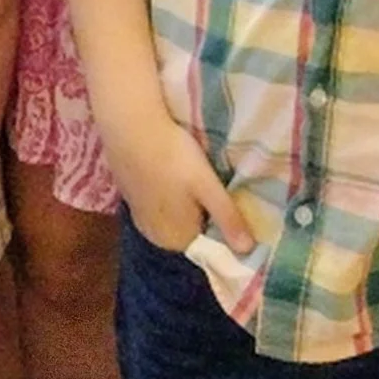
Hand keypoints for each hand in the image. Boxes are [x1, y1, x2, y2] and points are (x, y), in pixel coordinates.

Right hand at [109, 115, 255, 256]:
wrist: (129, 127)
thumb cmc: (172, 157)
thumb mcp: (207, 187)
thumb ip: (229, 220)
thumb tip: (249, 250)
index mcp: (177, 240)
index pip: (211, 240)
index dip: (223, 220)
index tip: (229, 197)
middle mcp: (156, 236)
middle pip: (191, 229)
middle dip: (204, 211)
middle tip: (211, 183)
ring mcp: (140, 218)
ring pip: (175, 215)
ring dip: (186, 201)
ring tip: (194, 174)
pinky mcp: (130, 199)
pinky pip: (159, 204)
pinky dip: (169, 193)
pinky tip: (172, 171)